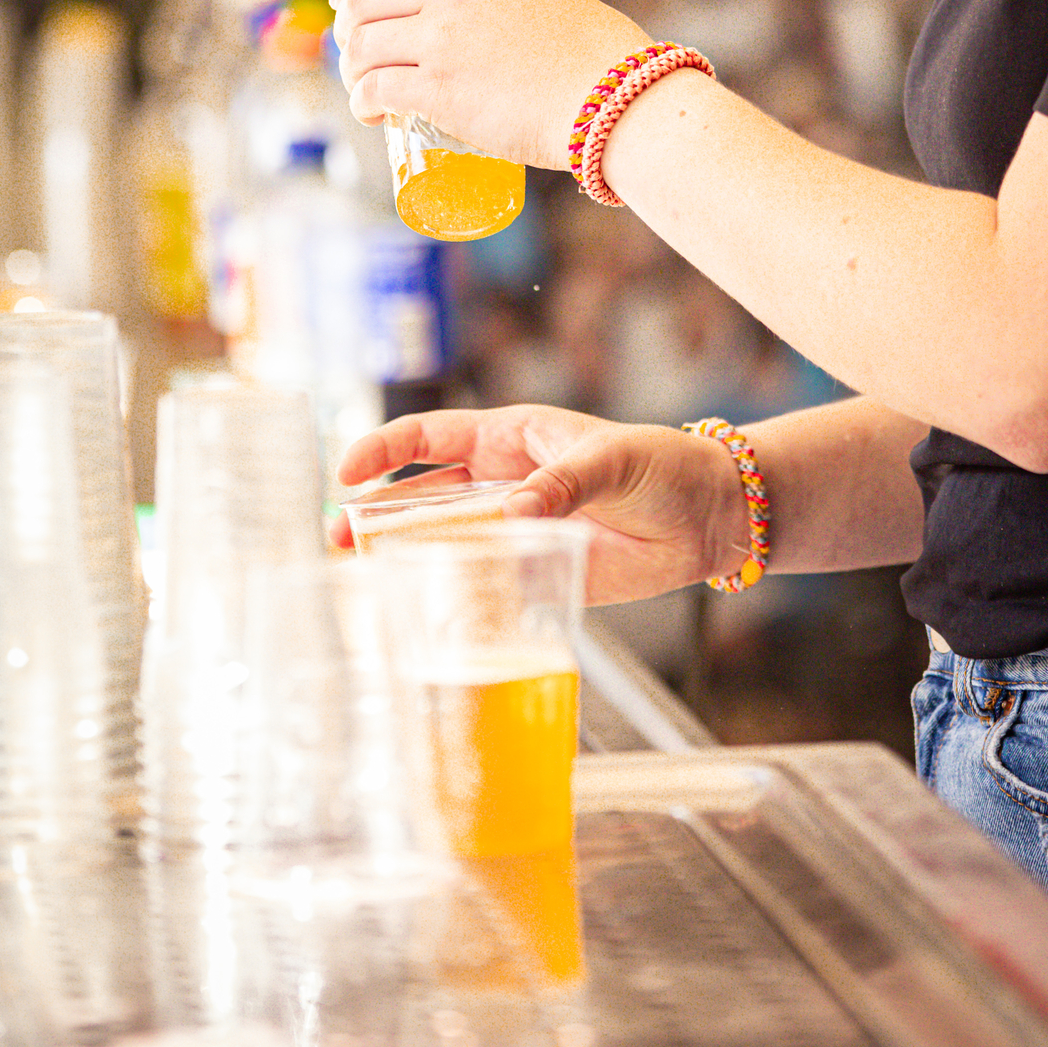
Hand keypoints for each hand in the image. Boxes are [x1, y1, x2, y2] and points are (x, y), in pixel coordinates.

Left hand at [329, 0, 647, 169]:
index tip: (348, 2)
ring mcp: (445, 36)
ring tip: (363, 87)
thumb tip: (458, 13)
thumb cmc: (588, 53)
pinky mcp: (440, 87)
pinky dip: (362, 101)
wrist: (612, 98)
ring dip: (352, 69)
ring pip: (363, 44)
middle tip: (354, 52)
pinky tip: (370, 110)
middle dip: (348, 27)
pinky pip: (376, 88)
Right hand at [333, 406, 747, 604]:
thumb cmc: (663, 466)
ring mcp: (517, 528)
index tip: (347, 472)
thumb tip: (513, 510)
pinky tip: (427, 609)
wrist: (708, 516)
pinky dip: (454, 594)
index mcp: (512, 437)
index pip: (432, 437)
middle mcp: (504, 482)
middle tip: (338, 537)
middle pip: (424, 495)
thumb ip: (563, 483)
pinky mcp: (537, 569)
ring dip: (404, 554)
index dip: (385, 451)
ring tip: (362, 574)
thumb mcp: (613, 460)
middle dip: (376, 512)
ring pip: (445, 540)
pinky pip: (484, 581)